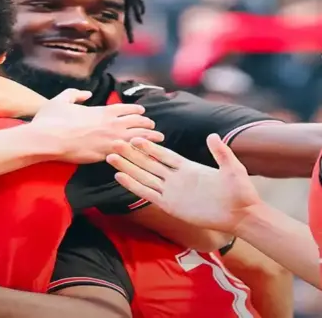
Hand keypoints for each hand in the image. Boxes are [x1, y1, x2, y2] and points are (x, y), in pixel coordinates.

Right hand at [29, 89, 164, 163]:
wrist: (47, 140)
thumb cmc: (51, 120)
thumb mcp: (61, 99)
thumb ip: (75, 94)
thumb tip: (86, 93)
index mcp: (101, 110)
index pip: (125, 109)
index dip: (136, 110)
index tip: (143, 111)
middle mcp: (110, 124)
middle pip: (136, 123)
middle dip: (146, 124)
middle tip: (153, 126)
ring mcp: (109, 140)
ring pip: (136, 138)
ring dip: (149, 138)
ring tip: (158, 139)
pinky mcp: (105, 155)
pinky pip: (127, 153)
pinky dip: (138, 152)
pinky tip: (145, 154)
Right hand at [106, 134, 262, 232]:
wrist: (241, 215)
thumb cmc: (240, 192)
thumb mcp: (233, 168)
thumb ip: (221, 153)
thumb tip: (212, 135)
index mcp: (188, 167)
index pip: (163, 154)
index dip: (149, 146)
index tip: (134, 137)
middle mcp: (175, 178)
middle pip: (148, 163)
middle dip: (131, 154)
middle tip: (115, 143)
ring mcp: (171, 191)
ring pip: (144, 177)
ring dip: (127, 168)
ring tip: (111, 158)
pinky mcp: (169, 205)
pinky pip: (147, 193)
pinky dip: (133, 185)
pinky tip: (120, 177)